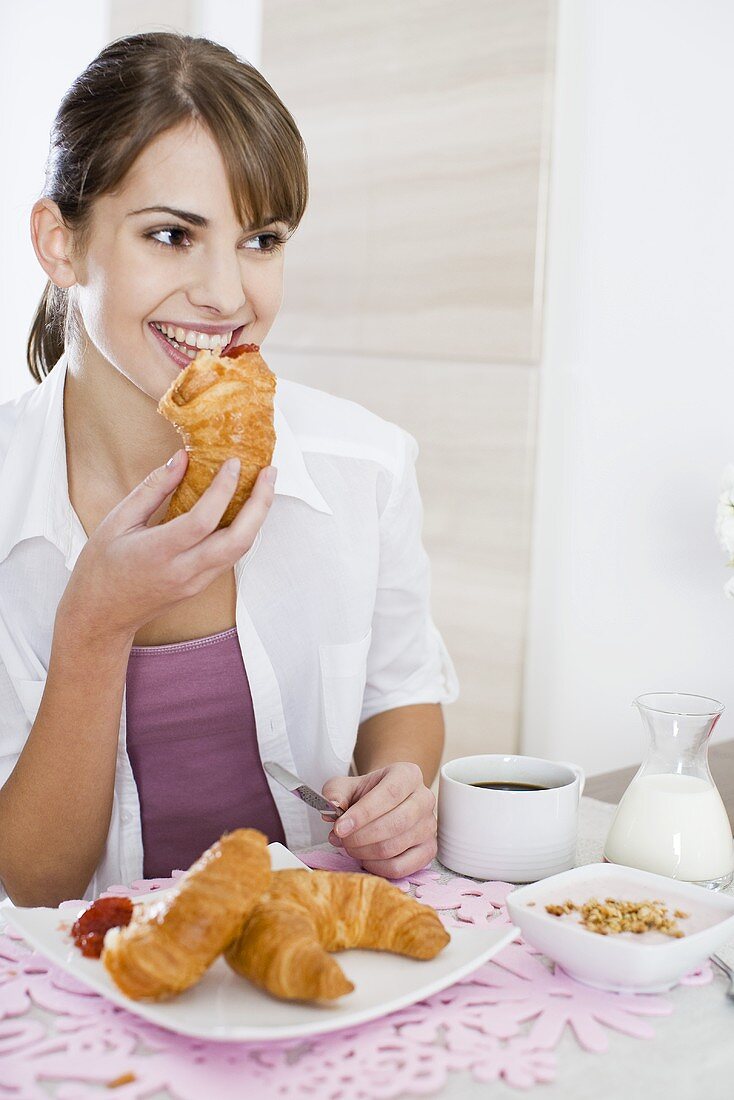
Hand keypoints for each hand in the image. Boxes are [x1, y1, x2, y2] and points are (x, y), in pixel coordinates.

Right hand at [58, 449, 275, 643]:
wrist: (101, 615)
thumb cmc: (102, 566)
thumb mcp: (117, 521)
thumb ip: (152, 489)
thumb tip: (182, 458)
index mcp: (158, 552)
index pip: (203, 520)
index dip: (223, 489)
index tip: (234, 462)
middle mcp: (184, 571)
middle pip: (238, 540)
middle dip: (261, 504)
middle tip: (269, 473)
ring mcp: (196, 582)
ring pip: (240, 550)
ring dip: (258, 517)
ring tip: (264, 486)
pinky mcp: (201, 586)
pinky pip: (230, 556)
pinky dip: (244, 530)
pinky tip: (245, 509)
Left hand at [321, 762, 436, 878]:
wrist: (385, 800)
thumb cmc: (367, 793)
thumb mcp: (347, 785)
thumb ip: (335, 792)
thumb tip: (332, 805)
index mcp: (408, 774)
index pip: (390, 794)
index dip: (363, 813)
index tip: (340, 827)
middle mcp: (424, 798)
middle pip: (396, 823)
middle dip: (361, 837)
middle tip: (341, 839)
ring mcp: (430, 826)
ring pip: (396, 846)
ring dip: (365, 852)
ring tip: (350, 846)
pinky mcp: (429, 849)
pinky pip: (403, 867)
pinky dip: (378, 867)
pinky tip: (365, 858)